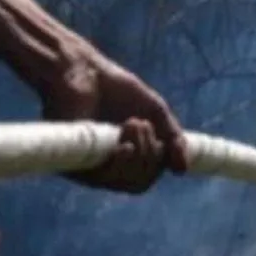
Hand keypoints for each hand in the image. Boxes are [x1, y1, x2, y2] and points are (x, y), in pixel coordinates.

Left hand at [40, 50, 187, 193]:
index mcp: (126, 156)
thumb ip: (172, 140)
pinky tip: (125, 145)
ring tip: (133, 123)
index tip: (163, 140)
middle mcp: (107, 166)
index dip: (159, 163)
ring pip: (125, 183)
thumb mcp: (156, 113)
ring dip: (139, 155)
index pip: (147, 177)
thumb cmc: (117, 90)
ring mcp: (90, 166)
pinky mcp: (74, 162)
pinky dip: (122, 163)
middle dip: (151, 156)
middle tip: (143, 125)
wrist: (85, 72)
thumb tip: (181, 171)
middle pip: (139, 184)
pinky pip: (104, 179)